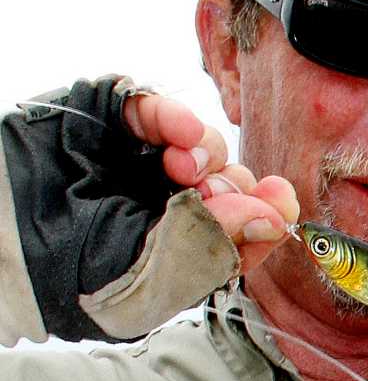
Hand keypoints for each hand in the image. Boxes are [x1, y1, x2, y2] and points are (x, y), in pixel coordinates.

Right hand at [121, 91, 296, 275]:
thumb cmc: (73, 259)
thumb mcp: (148, 271)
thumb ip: (210, 245)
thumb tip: (272, 221)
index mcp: (179, 251)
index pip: (242, 237)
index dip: (265, 224)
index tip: (281, 211)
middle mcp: (167, 207)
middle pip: (234, 190)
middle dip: (236, 191)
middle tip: (212, 195)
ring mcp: (143, 162)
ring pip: (209, 149)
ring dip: (208, 155)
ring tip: (181, 169)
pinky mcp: (115, 120)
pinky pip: (161, 109)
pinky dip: (175, 116)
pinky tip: (179, 131)